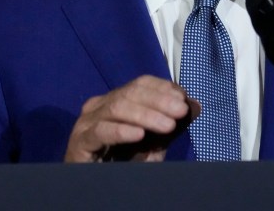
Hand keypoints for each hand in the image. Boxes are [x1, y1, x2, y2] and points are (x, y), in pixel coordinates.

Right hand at [64, 75, 199, 161]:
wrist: (95, 189)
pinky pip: (100, 131)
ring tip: (168, 126)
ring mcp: (86, 122)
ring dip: (146, 115)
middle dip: (159, 100)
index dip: (163, 87)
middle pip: (130, 92)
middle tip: (180, 111)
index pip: (140, 84)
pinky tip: (139, 134)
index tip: (183, 97)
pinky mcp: (79, 142)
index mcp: (115, 101)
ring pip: (117, 108)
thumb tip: (194, 106)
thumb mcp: (151, 144)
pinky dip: (121, 131)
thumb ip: (169, 126)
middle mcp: (99, 106)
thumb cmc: (122, 163)